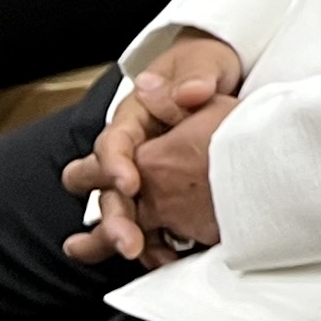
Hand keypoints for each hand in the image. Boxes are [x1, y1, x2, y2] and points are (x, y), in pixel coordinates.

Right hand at [60, 31, 244, 263]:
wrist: (218, 75)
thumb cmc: (206, 66)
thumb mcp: (205, 62)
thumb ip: (197, 76)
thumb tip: (190, 91)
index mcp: (132, 117)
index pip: (112, 144)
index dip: (115, 165)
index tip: (131, 183)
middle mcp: (129, 149)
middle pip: (103, 186)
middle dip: (113, 215)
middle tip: (129, 240)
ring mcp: (141, 173)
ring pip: (117, 209)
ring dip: (123, 235)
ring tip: (135, 257)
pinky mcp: (159, 191)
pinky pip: (147, 221)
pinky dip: (153, 240)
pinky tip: (165, 258)